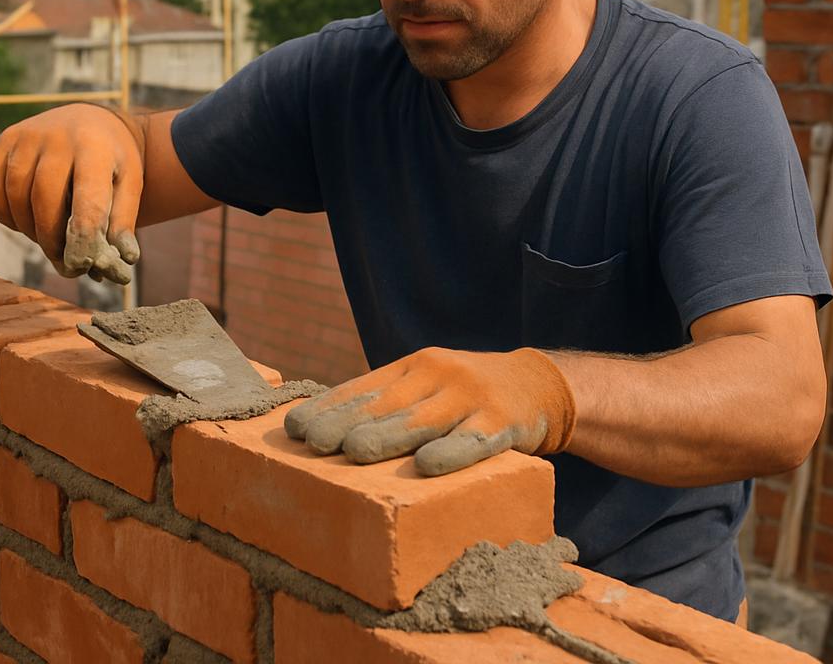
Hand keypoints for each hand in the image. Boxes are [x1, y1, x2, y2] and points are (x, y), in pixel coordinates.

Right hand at [0, 104, 144, 283]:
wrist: (91, 120)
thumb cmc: (113, 160)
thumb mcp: (130, 183)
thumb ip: (123, 220)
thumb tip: (123, 259)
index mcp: (96, 147)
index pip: (86, 199)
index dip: (82, 237)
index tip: (80, 265)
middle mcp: (57, 136)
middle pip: (44, 199)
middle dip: (51, 238)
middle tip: (63, 260)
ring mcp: (26, 136)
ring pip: (15, 195)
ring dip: (28, 228)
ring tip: (48, 239)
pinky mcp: (4, 139)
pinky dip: (5, 213)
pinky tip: (25, 221)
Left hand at [284, 346, 575, 475]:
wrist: (537, 384)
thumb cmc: (466, 395)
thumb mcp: (427, 388)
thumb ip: (388, 405)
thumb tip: (328, 432)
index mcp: (414, 366)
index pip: (364, 387)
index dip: (330, 407)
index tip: (295, 428)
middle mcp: (438, 375)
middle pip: (387, 403)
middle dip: (347, 422)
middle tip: (313, 442)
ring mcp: (471, 396)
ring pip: (424, 420)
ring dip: (388, 436)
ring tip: (355, 451)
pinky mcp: (502, 421)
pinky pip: (474, 440)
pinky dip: (452, 452)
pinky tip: (429, 466)